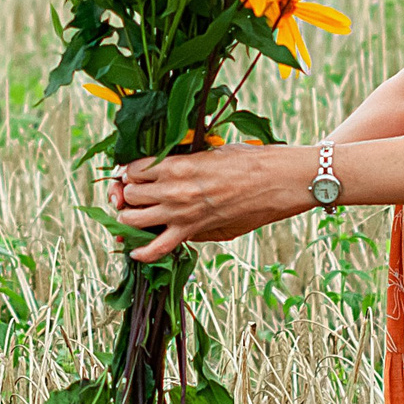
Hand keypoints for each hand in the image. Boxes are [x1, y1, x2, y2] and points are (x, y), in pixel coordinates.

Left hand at [111, 143, 311, 262]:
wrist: (276, 181)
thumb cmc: (249, 160)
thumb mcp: (212, 150)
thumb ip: (186, 161)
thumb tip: (168, 169)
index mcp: (177, 164)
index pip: (133, 169)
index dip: (129, 172)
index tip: (133, 174)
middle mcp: (173, 189)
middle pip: (129, 195)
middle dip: (126, 194)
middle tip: (133, 194)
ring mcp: (181, 212)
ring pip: (132, 220)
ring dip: (129, 218)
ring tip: (135, 215)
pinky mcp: (194, 230)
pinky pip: (157, 248)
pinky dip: (142, 253)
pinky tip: (135, 251)